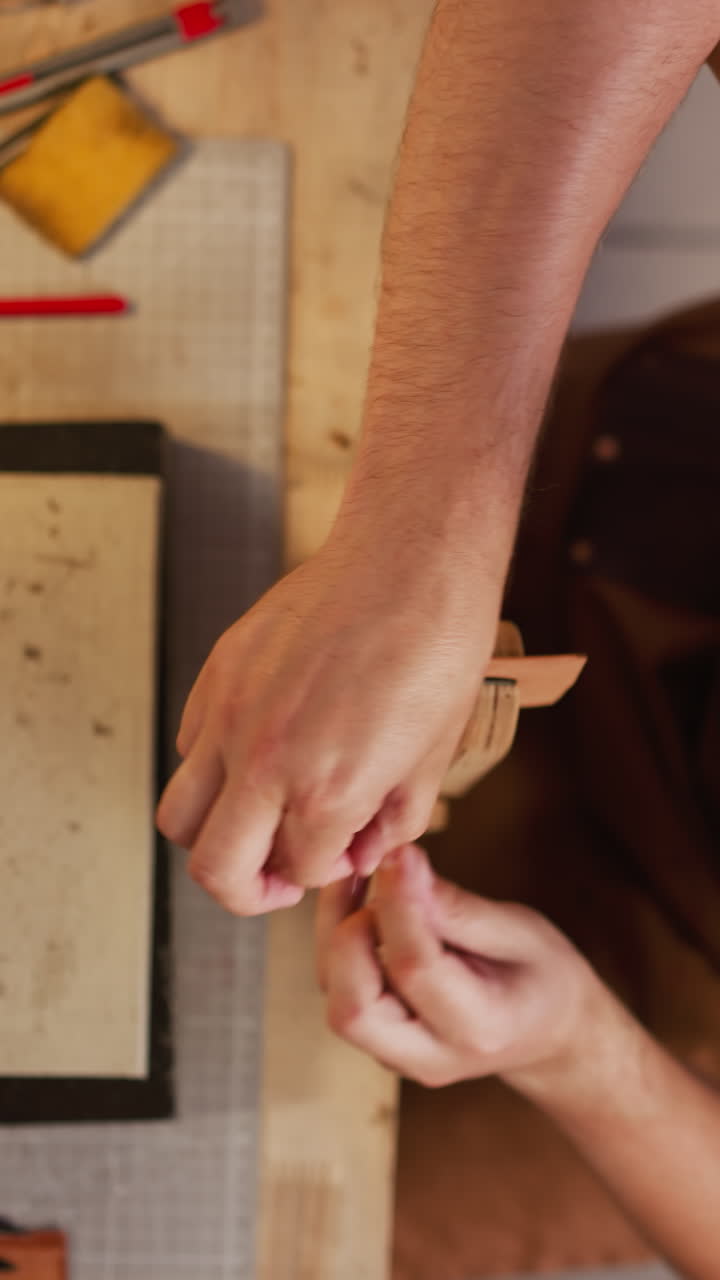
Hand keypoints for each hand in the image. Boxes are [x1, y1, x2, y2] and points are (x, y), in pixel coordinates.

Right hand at [156, 535, 495, 914]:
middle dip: (246, 889)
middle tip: (275, 876)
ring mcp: (232, 713)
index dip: (321, 872)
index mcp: (328, 789)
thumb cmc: (436, 649)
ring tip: (256, 817)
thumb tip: (357, 852)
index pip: (296, 871)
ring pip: (179, 814)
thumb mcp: (431, 757)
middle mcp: (266, 758)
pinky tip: (258, 751)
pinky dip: (213, 769)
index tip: (339, 852)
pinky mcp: (218, 673)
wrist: (410, 559)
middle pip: (213, 867)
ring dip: (215, 832)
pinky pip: (188, 747)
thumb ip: (389, 823)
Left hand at [316, 844, 609, 1093]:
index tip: (400, 853)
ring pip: (338, 1001)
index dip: (399, 906)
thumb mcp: (521, 933)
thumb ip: (458, 909)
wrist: (550, 1032)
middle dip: (348, 938)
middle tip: (375, 877)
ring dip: (335, 931)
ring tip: (361, 873)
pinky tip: (359, 895)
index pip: (416, 970)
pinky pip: (340, 992)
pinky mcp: (379, 1037)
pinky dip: (338, 940)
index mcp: (478, 1029)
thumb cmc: (542, 975)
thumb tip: (402, 867)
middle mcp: (429, 1055)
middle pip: (353, 1012)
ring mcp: (398, 1054)